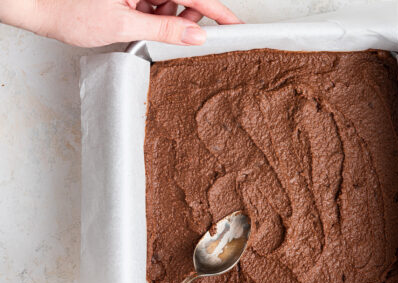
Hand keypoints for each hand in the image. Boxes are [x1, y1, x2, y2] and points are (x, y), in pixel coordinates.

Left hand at [0, 0, 241, 46]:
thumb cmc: (66, 9)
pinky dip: (152, 16)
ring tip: (146, 28)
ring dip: (167, 17)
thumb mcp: (121, 24)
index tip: (235, 25)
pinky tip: (139, 23)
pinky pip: (152, 2)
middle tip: (185, 35)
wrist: (33, 4)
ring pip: (168, 0)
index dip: (218, 10)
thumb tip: (195, 35)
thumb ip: (163, 29)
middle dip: (188, 15)